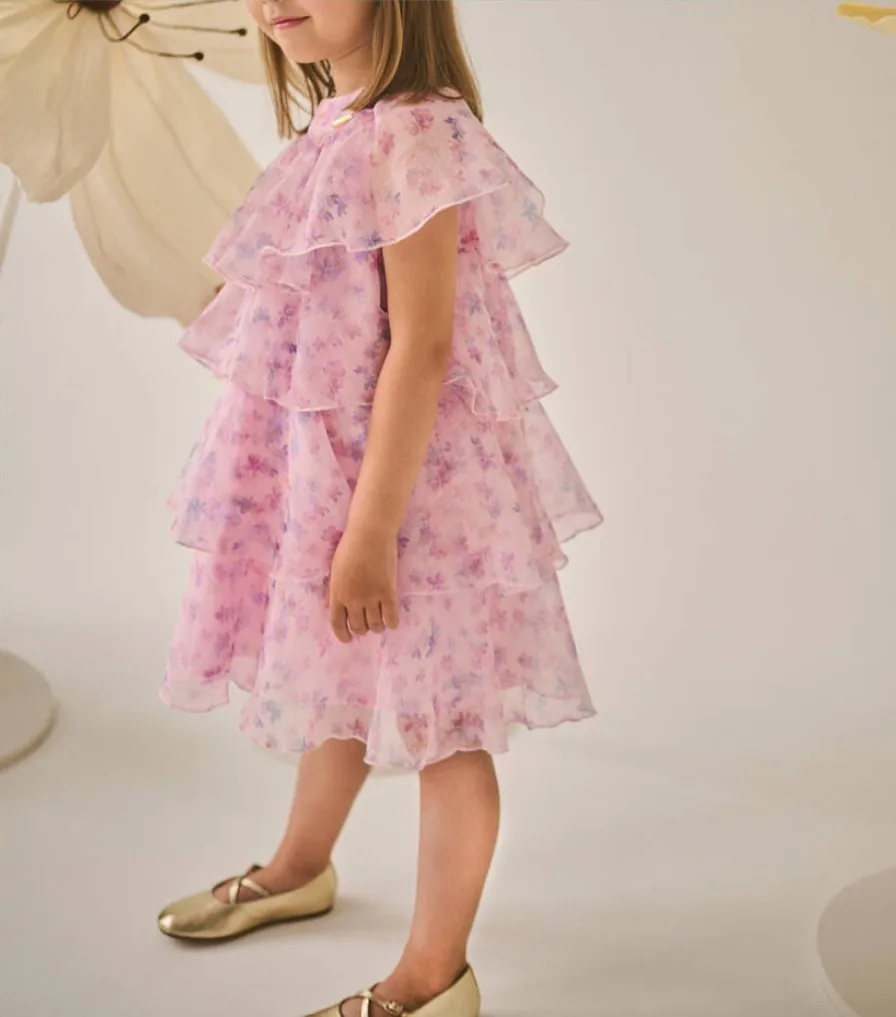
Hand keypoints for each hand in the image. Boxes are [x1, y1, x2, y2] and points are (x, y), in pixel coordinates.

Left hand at [326, 525, 399, 643]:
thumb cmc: (350, 547)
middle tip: (367, 624)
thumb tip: (328, 606)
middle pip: (358, 627)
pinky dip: (392, 623)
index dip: (343, 635)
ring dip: (377, 627)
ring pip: (375, 625)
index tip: (348, 639)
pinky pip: (391, 617)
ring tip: (379, 622)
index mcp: (337, 594)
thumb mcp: (335, 570)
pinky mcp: (388, 592)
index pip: (337, 624)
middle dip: (362, 629)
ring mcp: (371, 597)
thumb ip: (332, 590)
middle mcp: (353, 599)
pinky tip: (392, 621)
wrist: (370, 533)